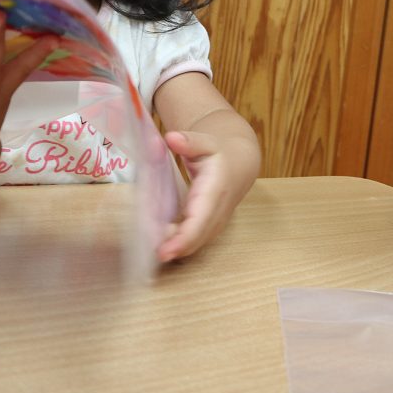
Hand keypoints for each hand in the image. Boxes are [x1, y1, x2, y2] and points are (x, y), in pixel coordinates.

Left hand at [156, 129, 257, 261]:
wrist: (241, 163)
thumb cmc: (219, 152)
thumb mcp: (206, 141)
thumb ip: (189, 141)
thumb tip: (171, 138)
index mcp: (215, 189)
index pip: (200, 220)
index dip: (183, 238)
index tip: (164, 251)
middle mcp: (218, 210)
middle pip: (198, 237)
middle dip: (175, 249)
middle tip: (151, 254)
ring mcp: (217, 220)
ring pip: (197, 242)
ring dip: (177, 249)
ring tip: (154, 248)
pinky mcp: (212, 225)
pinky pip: (196, 240)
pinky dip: (181, 245)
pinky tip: (163, 244)